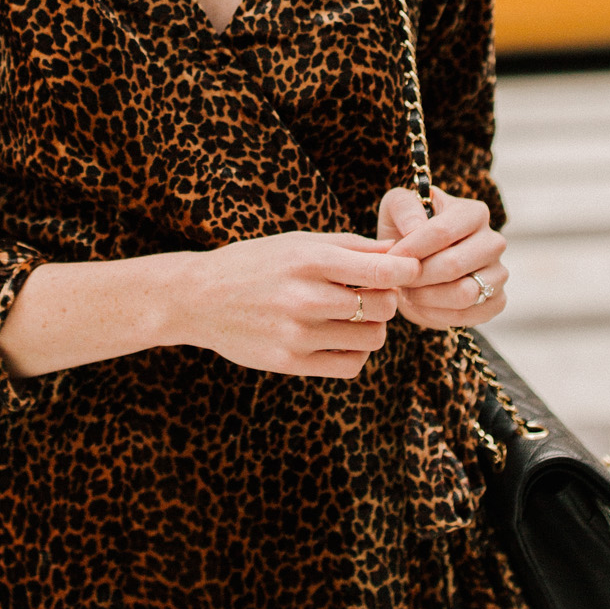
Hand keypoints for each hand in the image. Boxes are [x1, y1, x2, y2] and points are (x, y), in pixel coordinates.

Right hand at [176, 230, 424, 378]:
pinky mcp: (290, 363)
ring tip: (355, 317)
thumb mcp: (298, 243)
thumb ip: (350, 246)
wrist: (199, 298)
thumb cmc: (256, 263)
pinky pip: (351, 366)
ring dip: (374, 327)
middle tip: (374, 294)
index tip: (411, 270)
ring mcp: (297, 334)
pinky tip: (341, 339)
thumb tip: (399, 251)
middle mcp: (305, 298)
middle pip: (383, 307)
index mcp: (310, 260)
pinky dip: (356, 353)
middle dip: (388, 299)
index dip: (407, 271)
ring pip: (372, 339)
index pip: (382, 273)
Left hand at [376, 186, 507, 331]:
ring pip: (463, 293)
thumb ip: (403, 207)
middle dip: (418, 276)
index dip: (412, 249)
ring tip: (410, 290)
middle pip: (453, 265)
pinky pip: (466, 315)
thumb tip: (415, 227)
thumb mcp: (396, 207)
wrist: (419, 263)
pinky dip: (437, 314)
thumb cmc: (407, 230)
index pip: (442, 232)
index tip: (391, 259)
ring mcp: (499, 273)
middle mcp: (493, 242)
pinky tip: (423, 304)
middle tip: (399, 278)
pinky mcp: (496, 301)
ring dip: (427, 297)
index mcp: (473, 213)